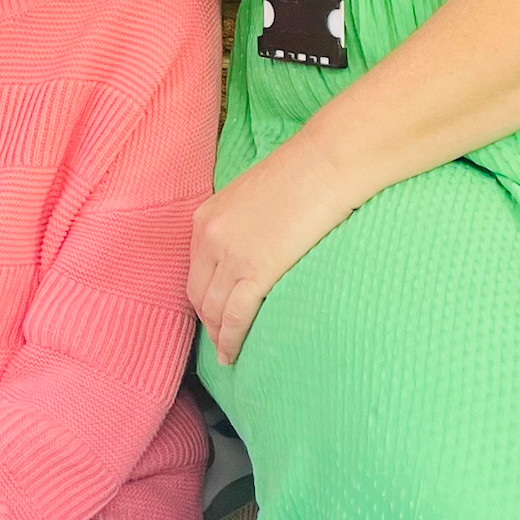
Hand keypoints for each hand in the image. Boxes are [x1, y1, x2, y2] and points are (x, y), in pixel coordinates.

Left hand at [188, 137, 362, 365]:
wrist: (324, 166)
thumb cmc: (301, 175)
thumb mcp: (253, 196)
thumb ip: (242, 223)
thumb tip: (253, 245)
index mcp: (207, 217)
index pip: (195, 269)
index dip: (203, 295)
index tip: (212, 311)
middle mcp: (210, 237)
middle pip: (198, 292)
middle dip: (207, 318)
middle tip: (219, 337)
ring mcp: (229, 256)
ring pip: (213, 309)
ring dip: (218, 334)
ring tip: (228, 351)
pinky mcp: (254, 273)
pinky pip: (235, 317)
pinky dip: (231, 340)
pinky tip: (234, 353)